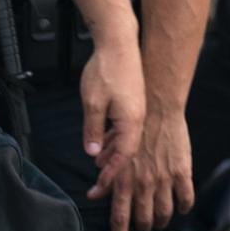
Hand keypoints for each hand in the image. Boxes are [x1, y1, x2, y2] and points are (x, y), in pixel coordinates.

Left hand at [78, 37, 146, 222]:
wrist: (118, 45)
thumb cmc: (104, 71)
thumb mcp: (92, 103)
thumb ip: (92, 129)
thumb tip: (92, 154)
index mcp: (131, 121)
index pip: (123, 155)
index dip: (111, 172)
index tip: (100, 186)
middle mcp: (137, 119)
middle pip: (127, 152)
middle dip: (112, 169)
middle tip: (98, 186)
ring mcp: (135, 111)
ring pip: (125, 141)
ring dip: (112, 155)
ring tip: (98, 168)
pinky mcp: (131, 105)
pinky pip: (124, 130)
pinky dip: (113, 140)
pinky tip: (102, 146)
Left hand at [101, 107, 193, 230]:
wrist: (156, 112)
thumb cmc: (130, 131)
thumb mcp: (111, 156)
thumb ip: (105, 178)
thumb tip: (93, 194)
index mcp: (123, 182)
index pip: (119, 217)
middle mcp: (142, 184)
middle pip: (143, 218)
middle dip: (143, 229)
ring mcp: (163, 179)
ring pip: (164, 212)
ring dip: (162, 221)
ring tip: (160, 223)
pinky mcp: (181, 171)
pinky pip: (185, 196)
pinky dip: (184, 206)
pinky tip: (182, 209)